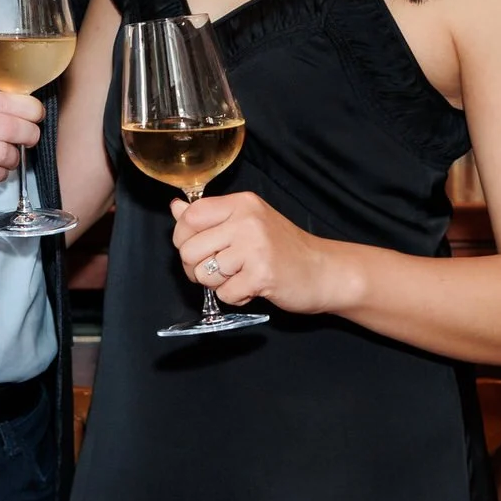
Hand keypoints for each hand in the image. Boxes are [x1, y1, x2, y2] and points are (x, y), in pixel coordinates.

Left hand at [171, 191, 346, 314]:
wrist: (324, 271)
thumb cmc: (284, 248)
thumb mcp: (247, 222)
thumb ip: (210, 217)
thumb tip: (176, 207)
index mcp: (241, 203)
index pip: (190, 216)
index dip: (183, 238)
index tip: (198, 248)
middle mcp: (247, 220)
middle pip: (189, 249)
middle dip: (197, 268)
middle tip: (220, 270)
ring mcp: (254, 247)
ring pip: (203, 274)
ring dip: (218, 284)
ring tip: (240, 277)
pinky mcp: (261, 275)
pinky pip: (224, 294)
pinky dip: (235, 297)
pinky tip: (252, 287)